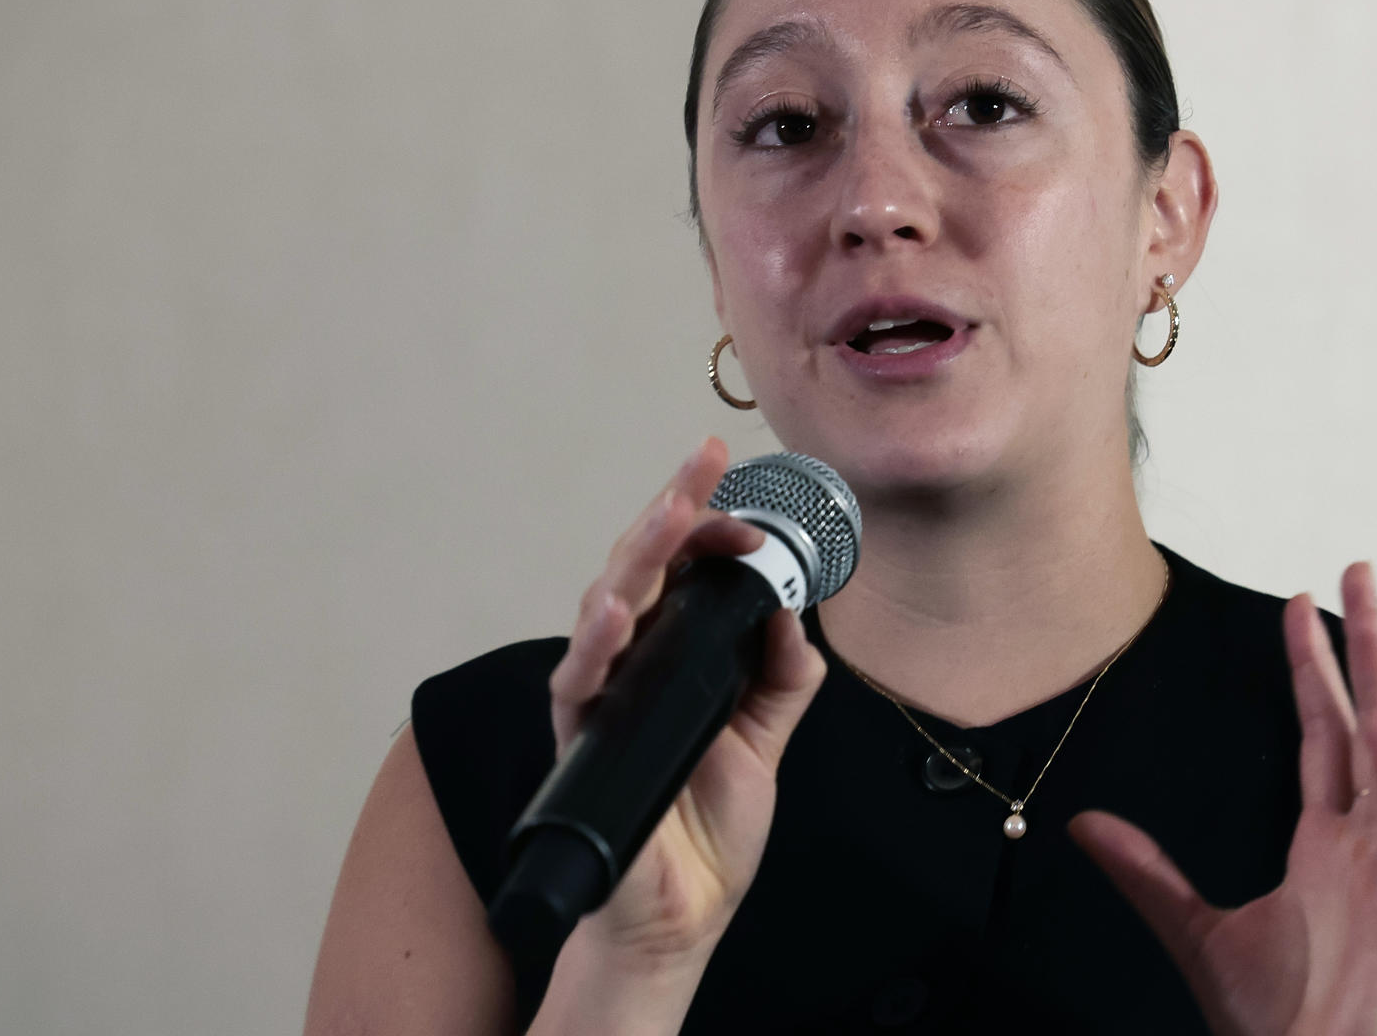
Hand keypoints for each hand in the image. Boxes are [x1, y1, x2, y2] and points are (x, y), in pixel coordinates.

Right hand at [545, 437, 827, 970]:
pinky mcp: (582, 739)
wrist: (683, 912)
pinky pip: (580, 682)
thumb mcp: (767, 736)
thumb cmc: (709, 822)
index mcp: (676, 652)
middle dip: (672, 510)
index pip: (682, 567)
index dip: (708, 522)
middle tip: (701, 465)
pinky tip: (617, 611)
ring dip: (637, 556)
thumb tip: (796, 612)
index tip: (736, 487)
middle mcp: (632, 662)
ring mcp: (602, 695)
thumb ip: (785, 674)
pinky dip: (597, 643)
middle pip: (642, 568)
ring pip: (605, 606)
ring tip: (670, 515)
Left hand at [1070, 562, 1376, 1035]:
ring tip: (1366, 596)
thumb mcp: (1195, 933)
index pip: (1324, 738)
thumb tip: (1087, 824)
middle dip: (1354, 647)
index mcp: (1324, 849)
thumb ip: (1148, 875)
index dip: (1315, 674)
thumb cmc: (1276, 1025)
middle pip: (1360, 722)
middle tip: (1344, 574)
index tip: (1299, 611)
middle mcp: (1363, 841)